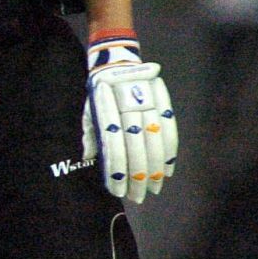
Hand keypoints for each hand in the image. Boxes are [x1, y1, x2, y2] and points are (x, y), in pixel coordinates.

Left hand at [81, 33, 176, 205]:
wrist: (117, 62)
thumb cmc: (99, 92)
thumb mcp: (87, 109)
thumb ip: (89, 133)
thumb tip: (88, 156)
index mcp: (105, 110)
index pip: (113, 147)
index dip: (117, 171)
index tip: (118, 191)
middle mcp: (127, 108)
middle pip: (135, 148)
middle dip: (137, 176)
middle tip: (139, 197)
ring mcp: (147, 104)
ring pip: (155, 142)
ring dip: (156, 169)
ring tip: (155, 188)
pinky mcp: (161, 102)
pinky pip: (169, 130)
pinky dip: (170, 152)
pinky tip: (168, 169)